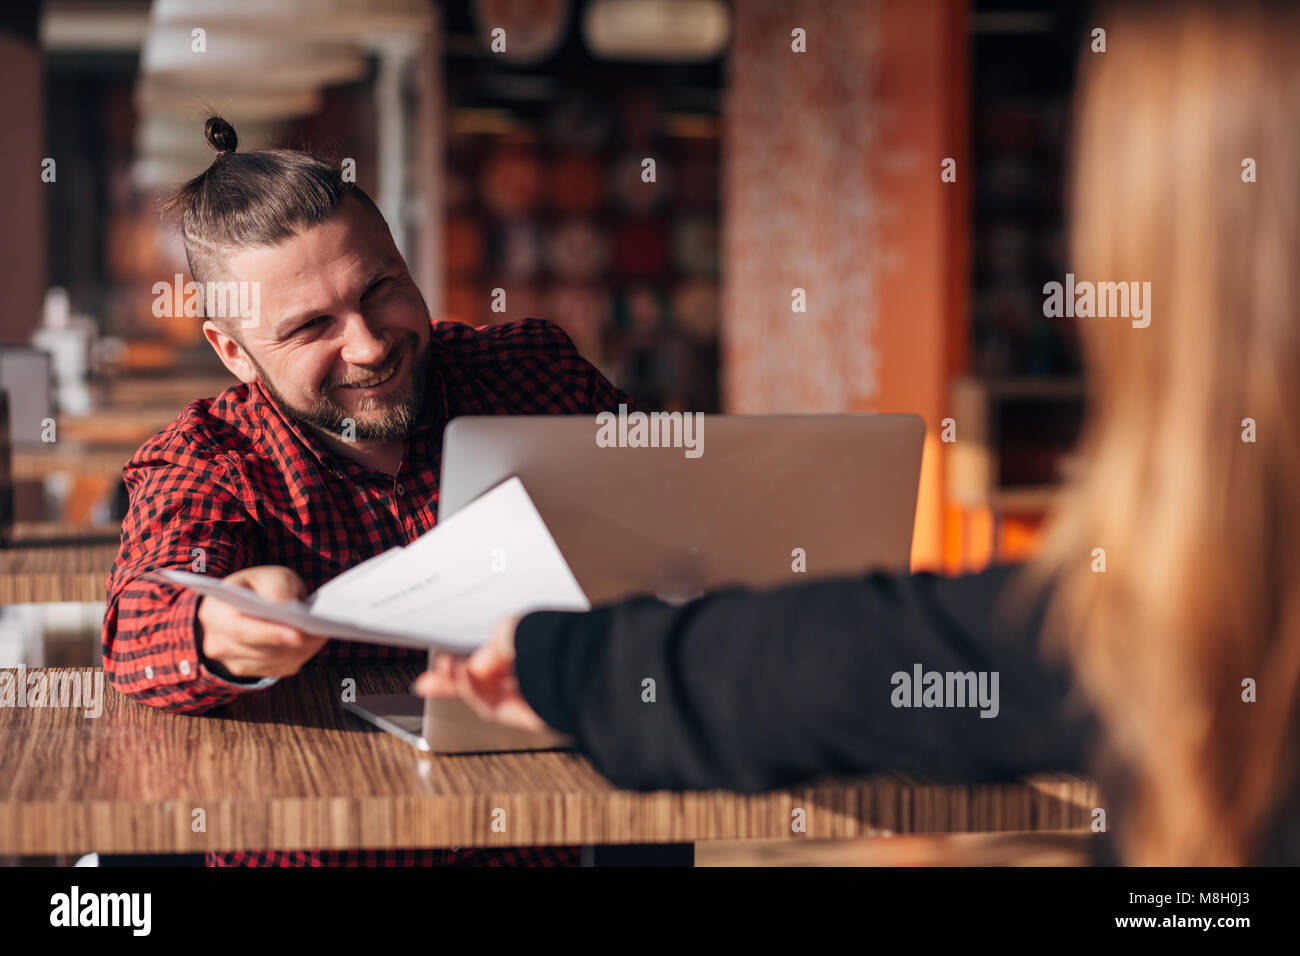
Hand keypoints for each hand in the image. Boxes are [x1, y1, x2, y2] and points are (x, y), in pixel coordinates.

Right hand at [196, 565, 326, 678]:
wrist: (249, 603)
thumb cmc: (259, 587)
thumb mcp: (268, 576)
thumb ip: (275, 585)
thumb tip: (285, 604)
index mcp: (213, 612)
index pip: (239, 629)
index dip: (270, 633)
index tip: (299, 634)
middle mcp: (217, 643)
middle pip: (258, 650)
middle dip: (292, 642)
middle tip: (319, 634)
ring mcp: (232, 661)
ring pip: (272, 661)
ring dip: (300, 650)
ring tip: (320, 633)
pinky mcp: (251, 672)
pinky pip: (279, 668)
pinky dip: (299, 655)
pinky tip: (312, 641)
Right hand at [413, 614, 547, 731]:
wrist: (577, 661)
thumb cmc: (554, 642)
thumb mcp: (512, 630)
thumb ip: (489, 647)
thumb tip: (476, 666)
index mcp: (533, 652)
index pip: (494, 662)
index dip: (466, 664)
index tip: (441, 665)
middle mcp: (532, 675)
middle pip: (484, 684)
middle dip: (452, 683)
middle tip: (426, 683)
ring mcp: (530, 697)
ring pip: (485, 698)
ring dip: (460, 686)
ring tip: (442, 674)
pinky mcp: (529, 717)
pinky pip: (493, 708)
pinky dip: (473, 693)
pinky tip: (461, 678)